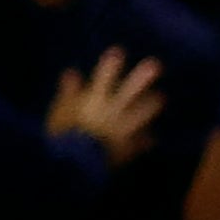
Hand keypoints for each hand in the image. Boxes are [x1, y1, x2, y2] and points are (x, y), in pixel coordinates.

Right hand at [46, 47, 162, 165]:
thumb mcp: (59, 113)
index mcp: (93, 103)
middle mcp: (112, 112)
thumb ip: (68, 92)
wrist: (72, 168)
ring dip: (151, 105)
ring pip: (142, 114)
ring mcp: (122, 129)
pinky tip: (150, 139)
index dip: (110, 65)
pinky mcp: (127, 148)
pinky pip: (141, 143)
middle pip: (130, 92)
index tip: (117, 51)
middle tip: (155, 65)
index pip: (103, 78)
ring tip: (160, 98)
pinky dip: (145, 141)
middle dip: (142, 78)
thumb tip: (70, 72)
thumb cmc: (62, 138)